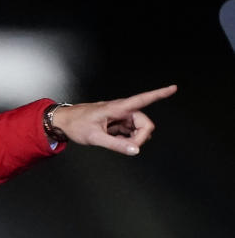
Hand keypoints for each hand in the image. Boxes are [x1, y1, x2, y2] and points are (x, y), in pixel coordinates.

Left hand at [50, 84, 176, 155]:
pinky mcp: (117, 122)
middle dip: (141, 136)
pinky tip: (115, 141)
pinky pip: (130, 131)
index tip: (173, 88)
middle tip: (129, 147)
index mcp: (117, 108)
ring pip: (138, 128)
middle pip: (144, 122)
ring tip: (115, 142)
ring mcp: (120, 116)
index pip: (142, 99)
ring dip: (132, 138)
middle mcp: (122, 110)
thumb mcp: (95, 137)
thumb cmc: (76, 125)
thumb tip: (135, 150)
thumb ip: (116, 144)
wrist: (63, 121)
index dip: (159, 94)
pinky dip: (126, 138)